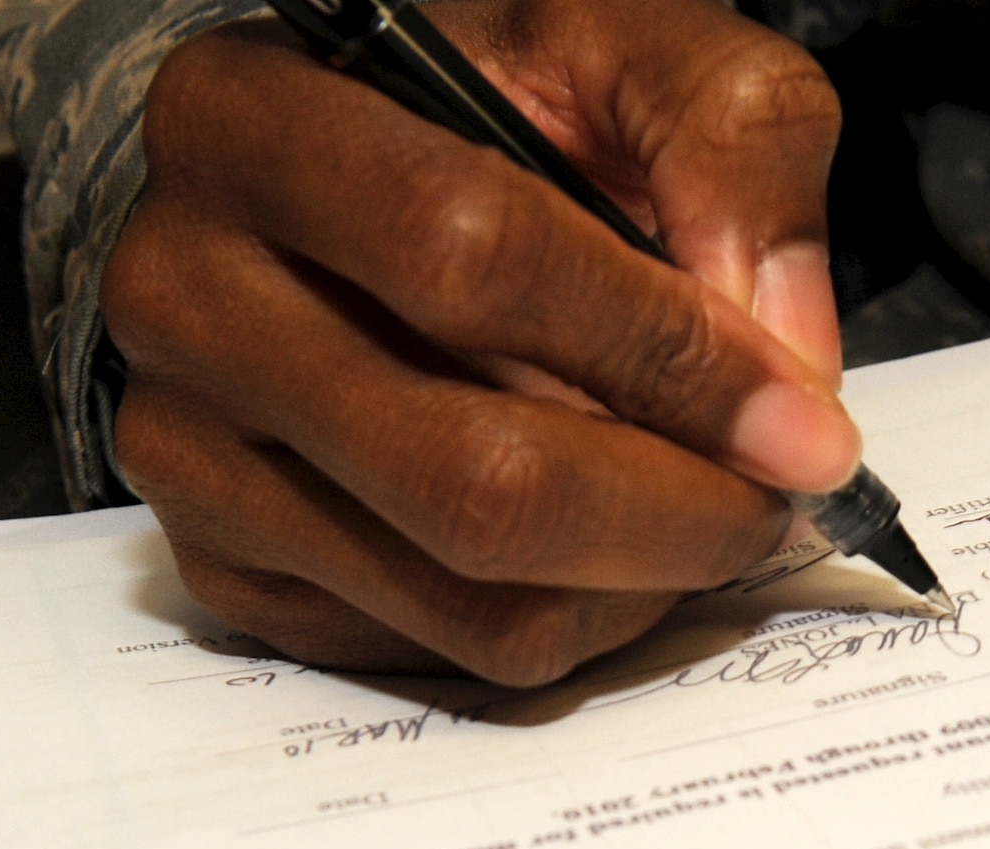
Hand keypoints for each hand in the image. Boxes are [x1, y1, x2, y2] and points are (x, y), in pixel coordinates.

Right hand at [102, 0, 851, 685]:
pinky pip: (450, 646)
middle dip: (678, 512)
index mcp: (252, 121)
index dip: (671, 359)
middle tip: (773, 496)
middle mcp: (185, 295)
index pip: (476, 261)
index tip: (804, 424)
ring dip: (642, 580)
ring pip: (474, 591)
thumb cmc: (479, 107)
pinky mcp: (229, 566)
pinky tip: (606, 539)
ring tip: (700, 509)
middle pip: (476, 477)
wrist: (335, 193)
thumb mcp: (615, 46)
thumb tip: (788, 366)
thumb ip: (728, 145)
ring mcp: (190, 449)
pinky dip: (576, 617)